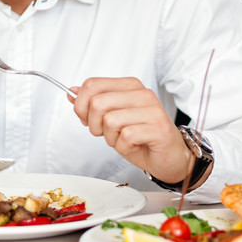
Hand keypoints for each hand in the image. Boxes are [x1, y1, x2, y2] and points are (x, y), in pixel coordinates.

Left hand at [71, 77, 198, 184]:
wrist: (169, 157)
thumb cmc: (141, 138)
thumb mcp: (112, 119)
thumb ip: (93, 104)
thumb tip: (72, 92)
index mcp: (130, 86)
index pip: (92, 84)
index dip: (80, 105)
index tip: (86, 118)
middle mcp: (142, 93)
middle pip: (97, 102)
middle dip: (94, 124)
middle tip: (105, 133)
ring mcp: (152, 109)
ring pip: (110, 120)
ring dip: (110, 138)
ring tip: (123, 139)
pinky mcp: (158, 128)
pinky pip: (125, 136)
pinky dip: (123, 146)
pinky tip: (134, 146)